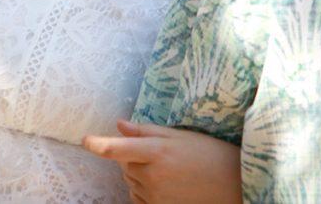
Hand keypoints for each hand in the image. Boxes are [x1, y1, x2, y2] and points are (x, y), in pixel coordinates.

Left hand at [82, 120, 240, 203]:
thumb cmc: (208, 154)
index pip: (118, 149)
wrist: (235, 184)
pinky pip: (138, 197)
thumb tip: (119, 124)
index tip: (86, 141)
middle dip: (133, 158)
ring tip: (168, 170)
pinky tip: (166, 184)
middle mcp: (153, 175)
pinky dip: (144, 190)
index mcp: (157, 151)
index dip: (99, 145)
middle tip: (160, 154)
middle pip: (124, 164)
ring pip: (130, 181)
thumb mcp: (179, 136)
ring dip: (139, 174)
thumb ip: (146, 131)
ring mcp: (156, 195)